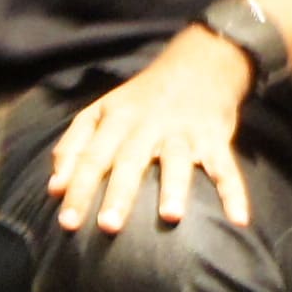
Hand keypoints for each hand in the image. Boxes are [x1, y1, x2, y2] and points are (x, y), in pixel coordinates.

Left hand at [48, 30, 259, 234]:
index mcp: (116, 118)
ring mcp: (184, 132)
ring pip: (177, 161)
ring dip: (174, 187)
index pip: (91, 157)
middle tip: (108, 227)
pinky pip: (225, 167)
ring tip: (171, 217)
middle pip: (130, 161)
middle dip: (119, 193)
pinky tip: (238, 219)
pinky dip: (234, 192)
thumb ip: (73, 145)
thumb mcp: (102, 111)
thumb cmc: (141, 98)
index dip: (78, 188)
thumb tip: (54, 187)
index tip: (66, 223)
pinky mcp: (215, 138)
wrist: (198, 64)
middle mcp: (148, 125)